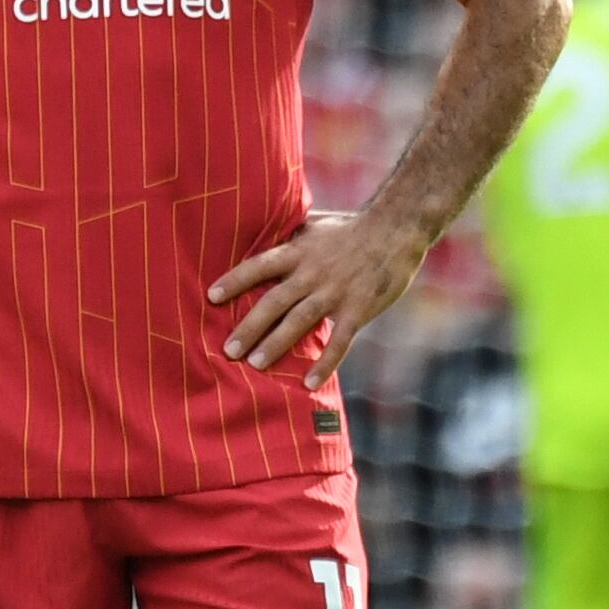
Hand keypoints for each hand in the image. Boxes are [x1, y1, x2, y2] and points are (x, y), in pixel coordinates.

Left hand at [208, 207, 436, 380]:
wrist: (397, 228)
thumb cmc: (352, 227)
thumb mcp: (315, 224)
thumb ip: (289, 237)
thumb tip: (259, 237)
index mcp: (299, 250)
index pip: (260, 265)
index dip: (235, 280)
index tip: (212, 297)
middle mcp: (313, 272)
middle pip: (275, 301)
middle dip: (250, 326)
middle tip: (229, 350)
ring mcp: (336, 292)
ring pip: (300, 321)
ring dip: (276, 344)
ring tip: (255, 364)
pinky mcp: (359, 309)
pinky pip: (339, 341)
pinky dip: (325, 363)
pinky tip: (310, 384)